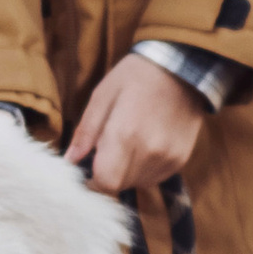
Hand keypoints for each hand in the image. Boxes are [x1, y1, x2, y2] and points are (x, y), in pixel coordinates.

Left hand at [68, 52, 209, 196]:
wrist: (181, 68)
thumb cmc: (136, 77)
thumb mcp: (102, 96)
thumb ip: (85, 132)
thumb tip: (70, 160)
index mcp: (125, 134)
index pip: (105, 181)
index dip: (92, 180)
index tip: (88, 168)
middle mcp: (149, 151)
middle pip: (119, 185)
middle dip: (108, 173)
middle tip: (108, 148)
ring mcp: (168, 158)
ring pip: (137, 183)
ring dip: (126, 171)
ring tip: (129, 142)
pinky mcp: (180, 160)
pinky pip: (154, 178)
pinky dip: (144, 169)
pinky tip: (145, 144)